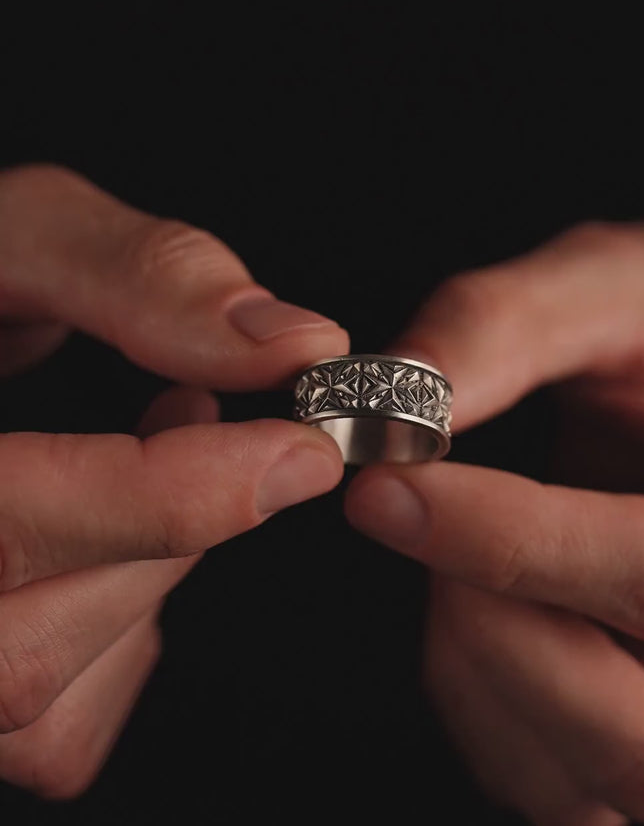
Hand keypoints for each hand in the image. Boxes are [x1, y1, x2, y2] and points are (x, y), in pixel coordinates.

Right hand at [0, 165, 347, 796]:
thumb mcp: (8, 236)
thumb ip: (138, 274)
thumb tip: (292, 344)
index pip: (7, 525)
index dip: (170, 496)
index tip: (296, 453)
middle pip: (30, 644)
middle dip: (165, 538)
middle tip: (213, 436)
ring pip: (43, 698)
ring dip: (144, 579)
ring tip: (149, 468)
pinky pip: (55, 725)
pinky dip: (118, 633)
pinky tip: (106, 543)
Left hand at [345, 222, 643, 824]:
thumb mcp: (603, 289)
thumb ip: (502, 325)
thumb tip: (388, 397)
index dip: (510, 541)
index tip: (387, 485)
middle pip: (643, 732)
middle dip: (492, 626)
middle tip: (426, 522)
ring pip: (588, 777)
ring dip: (472, 664)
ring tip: (454, 552)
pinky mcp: (635, 733)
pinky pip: (549, 784)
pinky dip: (475, 702)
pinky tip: (469, 604)